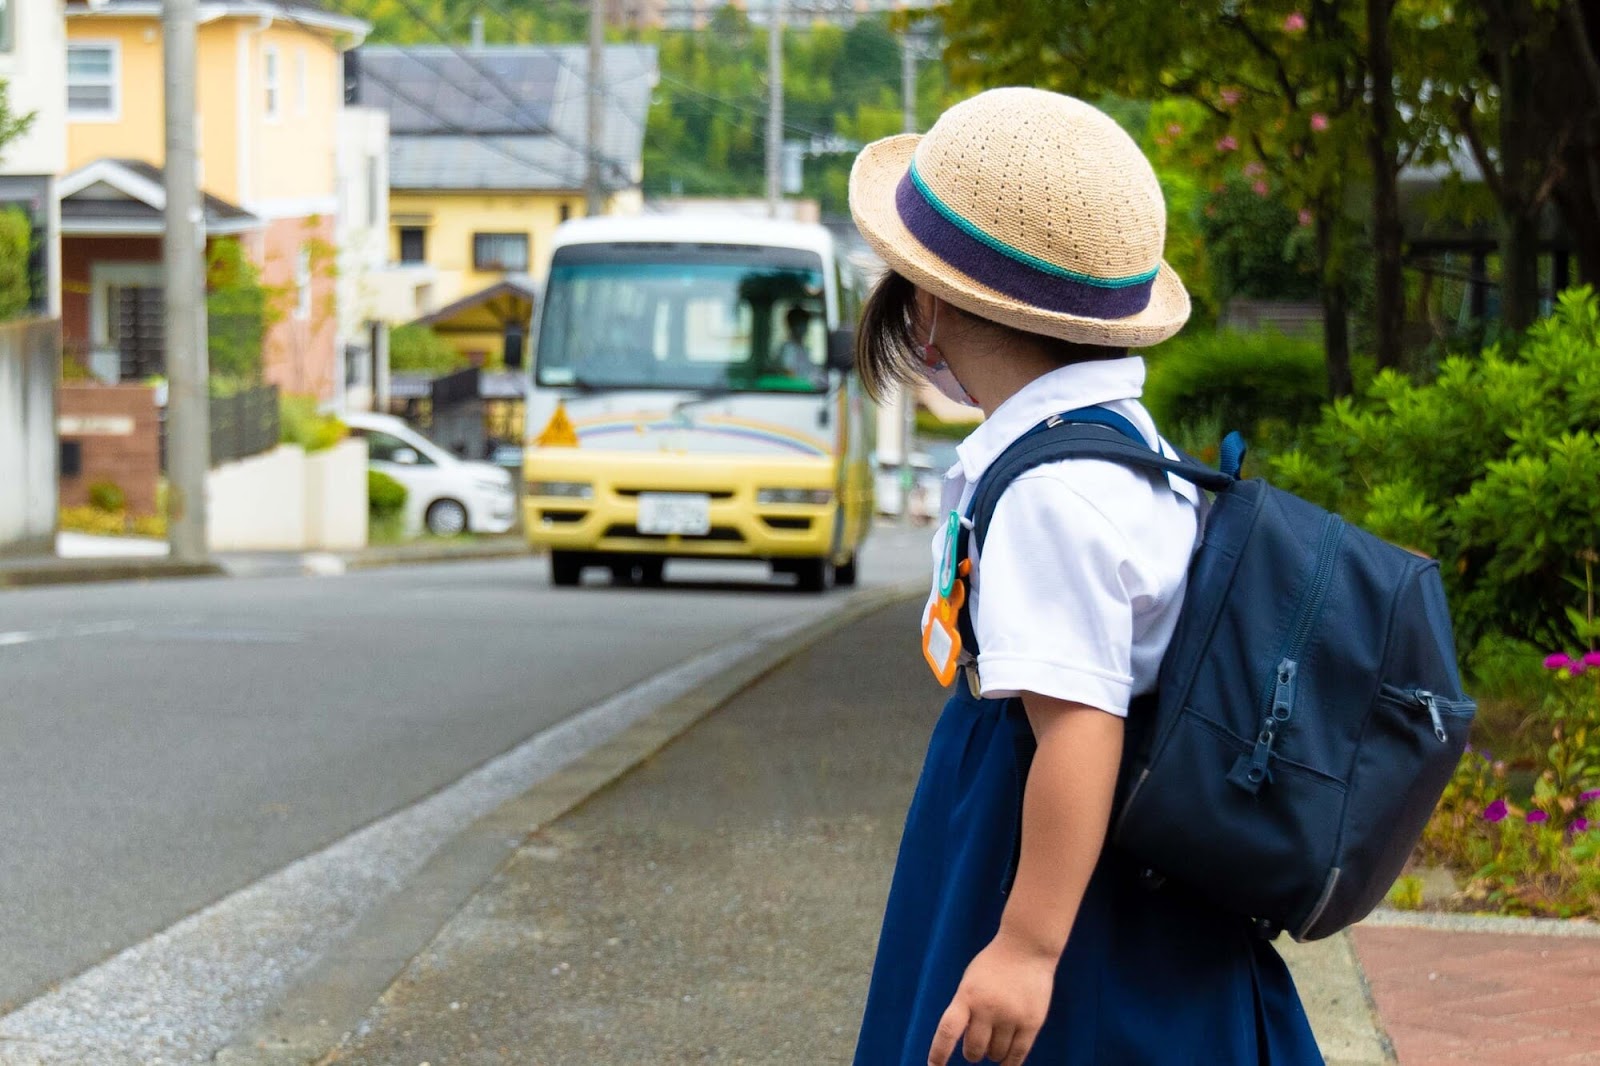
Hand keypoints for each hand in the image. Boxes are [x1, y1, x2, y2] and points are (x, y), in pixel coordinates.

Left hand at [927, 931, 1055, 1065]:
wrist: (1026, 948)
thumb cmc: (993, 966)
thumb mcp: (970, 982)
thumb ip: (965, 1010)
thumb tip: (962, 1044)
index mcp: (967, 996)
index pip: (948, 1031)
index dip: (939, 1053)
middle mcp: (988, 1008)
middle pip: (974, 1049)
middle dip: (972, 1052)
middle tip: (975, 1046)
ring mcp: (1011, 1016)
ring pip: (995, 1054)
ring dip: (991, 1053)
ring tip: (994, 1040)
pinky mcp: (1032, 1022)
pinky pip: (1017, 1055)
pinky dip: (1009, 1063)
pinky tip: (1005, 1062)